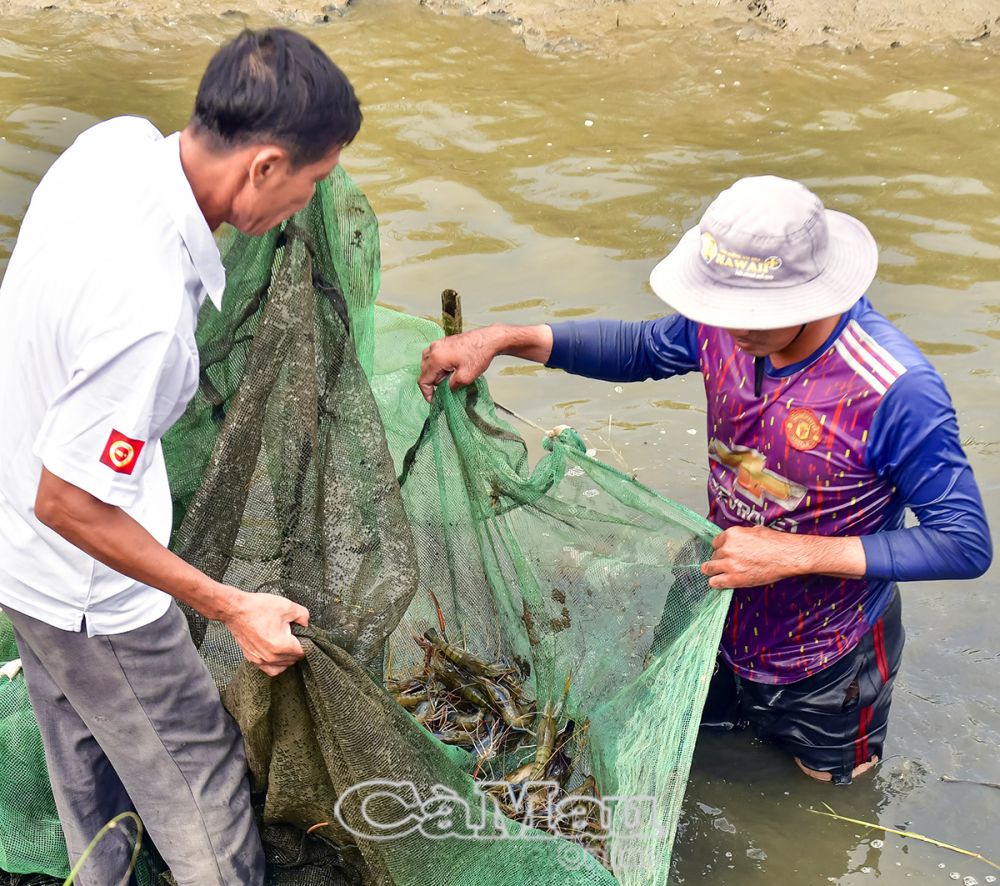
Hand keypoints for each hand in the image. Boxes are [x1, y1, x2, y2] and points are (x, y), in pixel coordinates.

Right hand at [221, 589, 309, 676]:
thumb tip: (306, 624)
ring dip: (288, 658)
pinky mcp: (252, 659)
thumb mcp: (287, 606)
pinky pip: (269, 668)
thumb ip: (303, 616)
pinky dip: (276, 664)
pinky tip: (277, 653)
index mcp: (281, 646)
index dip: (307, 641)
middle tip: (295, 635)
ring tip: (287, 644)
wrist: (235, 610)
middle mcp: (271, 657)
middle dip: (297, 648)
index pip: (303, 651)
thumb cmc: (259, 608)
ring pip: (282, 666)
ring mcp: (260, 660)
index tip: (304, 633)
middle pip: (293, 660)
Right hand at [418, 328, 500, 402]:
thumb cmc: (478, 355)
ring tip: (450, 377)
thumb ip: (452, 386)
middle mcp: (433, 349)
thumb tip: (447, 389)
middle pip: (424, 371)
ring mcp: (437, 344)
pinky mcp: (443, 341)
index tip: (433, 400)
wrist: (488, 339)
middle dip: (433, 382)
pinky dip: (438, 364)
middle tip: (447, 386)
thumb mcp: (466, 377)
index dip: (427, 393)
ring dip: (435, 373)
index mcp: (436, 358)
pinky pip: (433, 356)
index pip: (423, 380)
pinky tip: (451, 368)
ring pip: (428, 363)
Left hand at [700, 526, 866, 588]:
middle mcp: (728, 548)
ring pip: (709, 568)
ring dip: (712, 570)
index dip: (720, 548)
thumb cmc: (776, 542)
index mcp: (732, 534)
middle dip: (718, 559)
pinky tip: (717, 582)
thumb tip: (741, 537)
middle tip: (724, 563)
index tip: (722, 552)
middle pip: (714, 555)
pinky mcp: (734, 578)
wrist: (787, 556)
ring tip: (714, 573)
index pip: (716, 542)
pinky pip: (715, 582)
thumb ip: (743, 535)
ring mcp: (730, 564)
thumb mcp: (756, 530)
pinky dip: (715, 582)